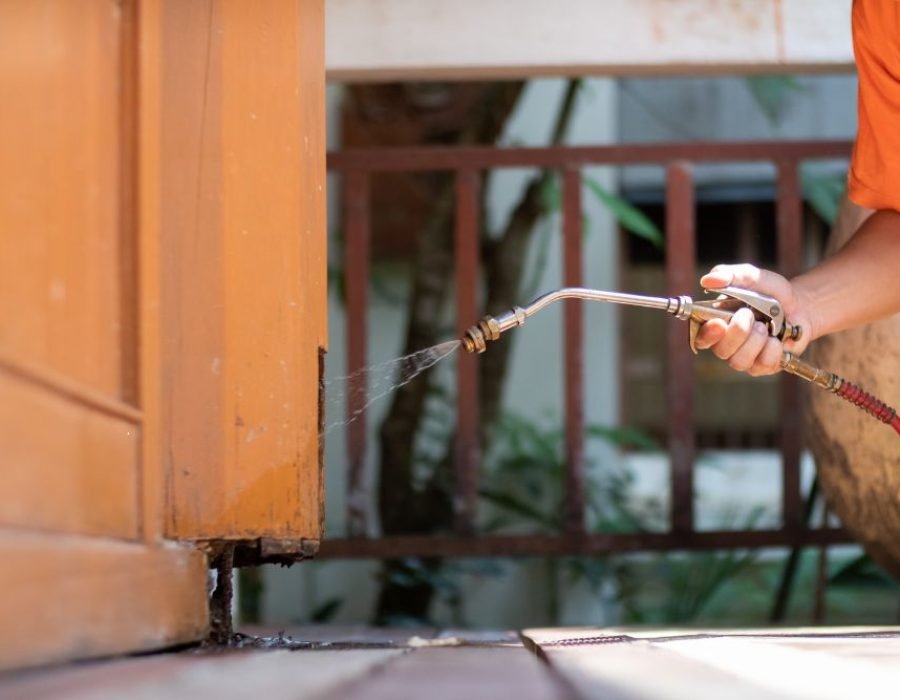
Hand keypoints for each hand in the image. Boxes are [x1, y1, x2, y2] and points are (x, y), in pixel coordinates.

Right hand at [693, 264, 812, 375]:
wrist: (800, 307)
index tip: (719, 324)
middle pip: (720, 350)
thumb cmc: (770, 293)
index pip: (701, 337)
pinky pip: (762, 365)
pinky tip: (777, 339)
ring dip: (755, 341)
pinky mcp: (762, 366)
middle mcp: (726, 344)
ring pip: (739, 361)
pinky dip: (772, 349)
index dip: (707, 334)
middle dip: (738, 332)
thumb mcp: (752, 277)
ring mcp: (744, 357)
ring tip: (765, 326)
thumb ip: (730, 275)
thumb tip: (708, 280)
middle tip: (750, 314)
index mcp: (716, 324)